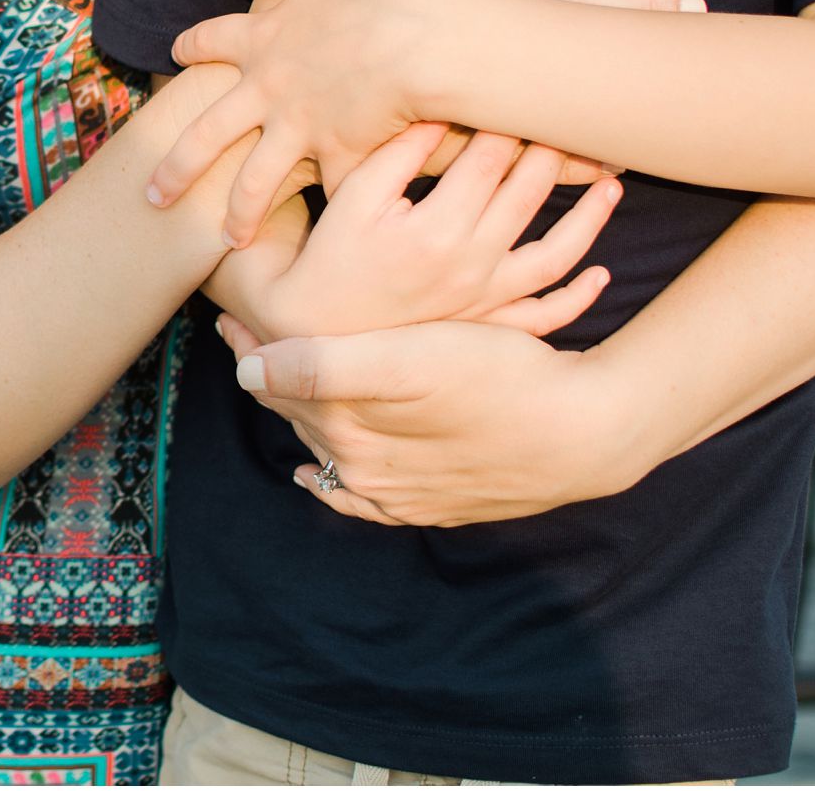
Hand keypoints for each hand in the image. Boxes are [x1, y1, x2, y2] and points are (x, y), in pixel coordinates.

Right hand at [151, 0, 702, 245]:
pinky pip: (490, 170)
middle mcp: (429, 44)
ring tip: (663, 125)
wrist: (229, 116)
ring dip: (588, 112)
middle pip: (536, 30)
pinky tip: (595, 185)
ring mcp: (426, 105)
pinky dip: (539, 178)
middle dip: (614, 20)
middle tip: (694, 11)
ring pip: (517, 110)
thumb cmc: (279, 24)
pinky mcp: (422, 157)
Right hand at [204, 125, 618, 341]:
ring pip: (556, 253)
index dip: (508, 117)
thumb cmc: (329, 256)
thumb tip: (441, 110)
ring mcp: (484, 299)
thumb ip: (398, 154)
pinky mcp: (485, 324)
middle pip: (529, 193)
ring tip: (610, 183)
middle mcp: (470, 265)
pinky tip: (600, 274)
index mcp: (436, 229)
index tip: (522, 87)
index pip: (489, 158)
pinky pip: (545, 316)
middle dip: (554, 149)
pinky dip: (578, 297)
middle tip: (572, 117)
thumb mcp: (352, 197)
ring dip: (591, 218)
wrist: (313, 331)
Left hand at [214, 315, 644, 526]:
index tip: (228, 310)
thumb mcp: (409, 359)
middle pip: (299, 414)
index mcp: (349, 431)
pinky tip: (317, 474)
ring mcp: (399, 495)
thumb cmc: (500, 379)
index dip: (251, 344)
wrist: (585, 432)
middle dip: (269, 373)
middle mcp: (365, 472)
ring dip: (300, 415)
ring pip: (327, 448)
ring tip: (279, 384)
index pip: (278, 384)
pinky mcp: (435, 503)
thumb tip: (247, 374)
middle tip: (243, 332)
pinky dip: (332, 483)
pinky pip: (362, 499)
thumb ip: (323, 366)